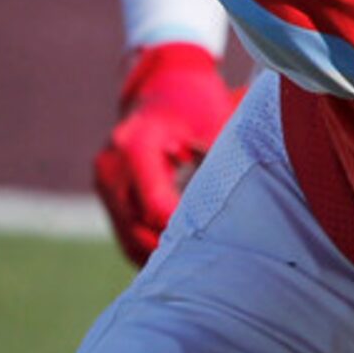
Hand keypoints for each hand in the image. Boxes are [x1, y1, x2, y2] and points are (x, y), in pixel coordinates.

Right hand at [91, 41, 238, 266]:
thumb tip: (248, 211)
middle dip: (172, 252)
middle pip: (138, 229)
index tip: (217, 248)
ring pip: (129, 236)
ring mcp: (105, 179)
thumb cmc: (199, 102)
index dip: (186, 233)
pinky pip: (126, 229)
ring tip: (198, 271)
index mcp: (136, 145)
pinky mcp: (108, 190)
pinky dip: (150, 244)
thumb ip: (222, 166)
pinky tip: (180, 257)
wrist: (166, 80)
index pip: (157, 208)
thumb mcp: (217, 125)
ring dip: (159, 255)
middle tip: (211, 272)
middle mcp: (112, 164)